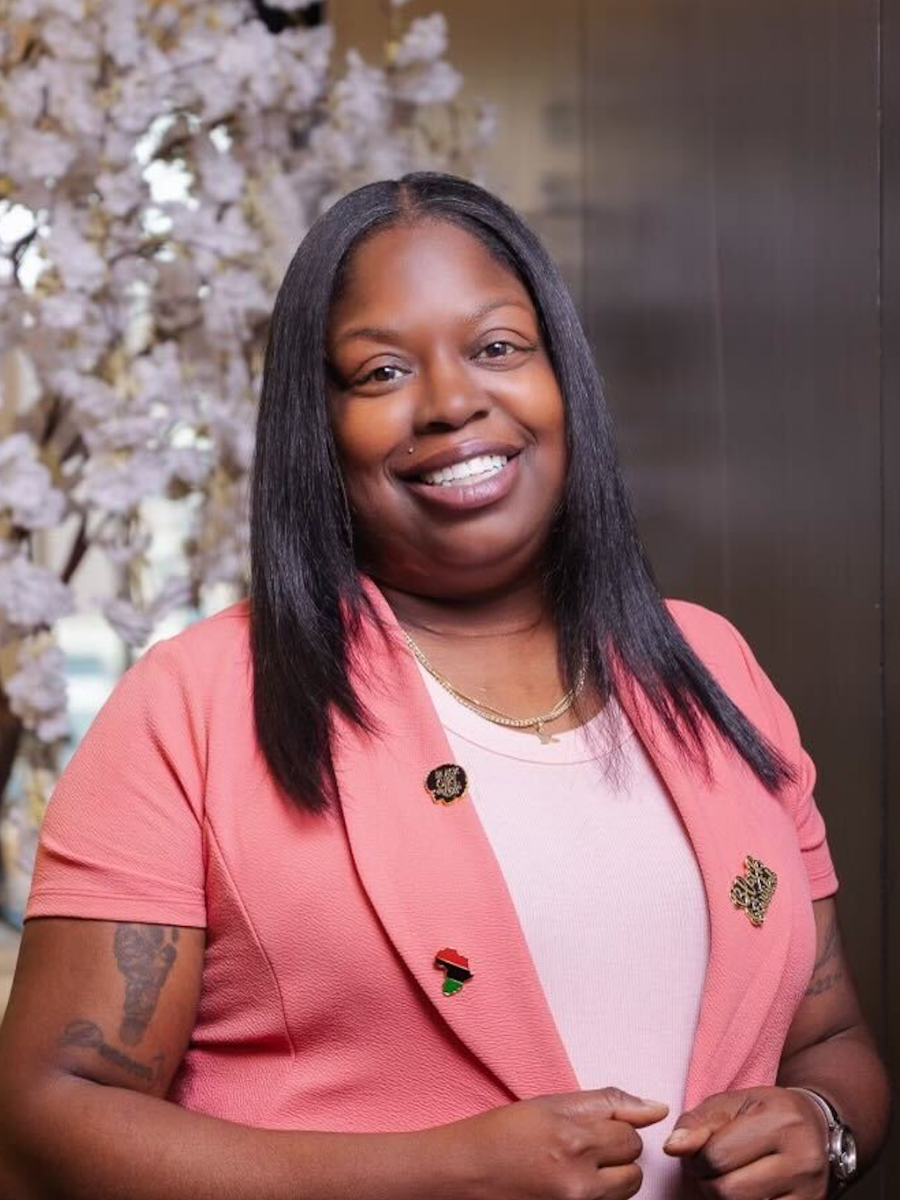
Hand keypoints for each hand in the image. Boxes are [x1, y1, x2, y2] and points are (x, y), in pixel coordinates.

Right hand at [436, 1088, 667, 1199]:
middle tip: (583, 1146)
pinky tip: (569, 1183)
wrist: (462, 1174)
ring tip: (576, 1166)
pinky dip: (596, 1196)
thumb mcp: (549, 1104)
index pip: (631, 1134)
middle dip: (617, 1154)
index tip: (592, 1126)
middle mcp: (578, 1180)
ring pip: (625, 1192)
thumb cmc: (501, 1133)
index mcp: (573, 1140)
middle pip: (634, 1168)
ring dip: (611, 1178)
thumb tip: (657, 1107)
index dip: (614, 1126)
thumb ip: (606, 1102)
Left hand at [663, 1086, 830, 1198]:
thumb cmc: (766, 1112)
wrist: (817, 1128)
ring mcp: (809, 1191)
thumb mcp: (731, 1103)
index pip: (716, 1156)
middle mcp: (801, 1159)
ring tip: (727, 1178)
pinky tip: (746, 1191)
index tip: (699, 1151)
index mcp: (779, 1121)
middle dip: (707, 1182)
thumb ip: (697, 1123)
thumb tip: (672, 1147)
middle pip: (728, 1191)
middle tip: (711, 1169)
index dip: (696, 1158)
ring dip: (723, 1199)